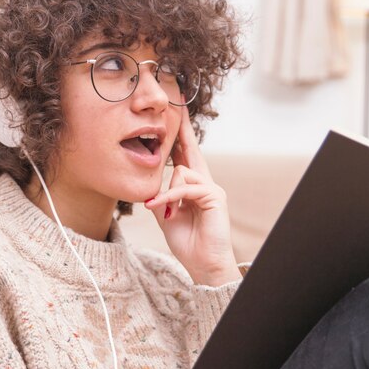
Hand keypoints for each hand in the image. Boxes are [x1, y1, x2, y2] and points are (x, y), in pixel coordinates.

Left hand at [143, 104, 240, 286]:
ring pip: (182, 171)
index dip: (179, 136)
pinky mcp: (214, 196)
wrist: (203, 265)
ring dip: (167, 192)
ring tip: (160, 210)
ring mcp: (212, 188)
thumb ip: (162, 196)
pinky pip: (186, 187)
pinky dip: (169, 198)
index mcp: (193, 186)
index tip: (175, 116)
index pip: (184, 156)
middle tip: (177, 104)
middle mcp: (205, 182)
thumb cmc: (187, 242)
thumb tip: (154, 183)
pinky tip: (159, 209)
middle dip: (183, 128)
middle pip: (191, 149)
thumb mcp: (166, 215)